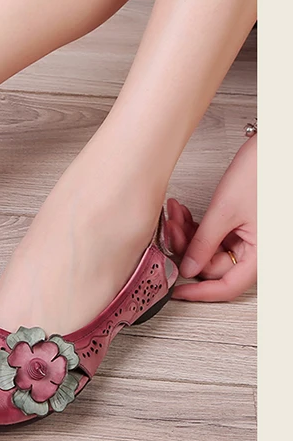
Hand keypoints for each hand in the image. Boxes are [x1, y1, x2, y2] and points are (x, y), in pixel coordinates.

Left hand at [165, 133, 256, 300]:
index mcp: (261, 255)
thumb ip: (204, 244)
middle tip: (168, 227)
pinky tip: (182, 211)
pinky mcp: (242, 224)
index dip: (199, 292)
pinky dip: (197, 224)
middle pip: (213, 264)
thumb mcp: (224, 212)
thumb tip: (187, 269)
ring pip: (210, 248)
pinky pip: (214, 234)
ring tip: (175, 212)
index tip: (175, 292)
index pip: (227, 286)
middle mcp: (258, 250)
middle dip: (186, 246)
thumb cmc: (261, 173)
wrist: (271, 148)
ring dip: (188, 233)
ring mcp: (250, 237)